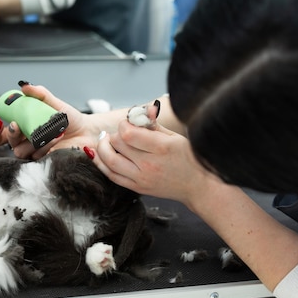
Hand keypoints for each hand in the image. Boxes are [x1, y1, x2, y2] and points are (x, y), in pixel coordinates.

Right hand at [0, 84, 103, 158]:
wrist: (87, 132)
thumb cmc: (69, 118)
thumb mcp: (54, 103)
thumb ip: (39, 94)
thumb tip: (24, 85)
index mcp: (22, 128)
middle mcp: (25, 143)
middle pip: (7, 143)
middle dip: (10, 134)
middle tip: (17, 125)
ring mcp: (34, 154)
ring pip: (21, 151)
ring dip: (35, 139)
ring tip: (53, 131)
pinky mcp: (44, 163)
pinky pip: (37, 158)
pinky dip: (46, 147)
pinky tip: (57, 139)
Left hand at [91, 119, 216, 204]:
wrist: (197, 185)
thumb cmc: (187, 157)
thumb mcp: (175, 136)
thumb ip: (154, 124)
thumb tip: (142, 110)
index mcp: (161, 147)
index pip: (128, 133)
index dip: (122, 125)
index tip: (126, 124)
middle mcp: (149, 164)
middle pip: (117, 145)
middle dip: (113, 135)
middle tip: (116, 133)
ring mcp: (142, 178)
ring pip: (110, 161)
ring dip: (102, 149)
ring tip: (104, 142)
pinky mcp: (137, 188)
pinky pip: (112, 176)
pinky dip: (102, 165)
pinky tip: (101, 156)